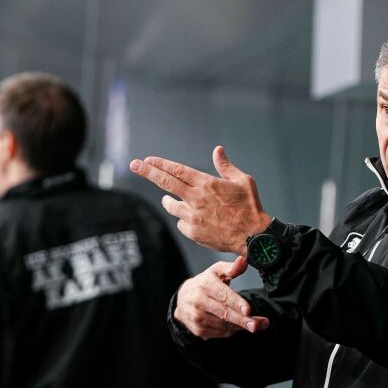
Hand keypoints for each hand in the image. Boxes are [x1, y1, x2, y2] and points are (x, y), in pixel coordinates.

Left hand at [129, 146, 271, 254]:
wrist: (253, 236)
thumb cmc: (250, 207)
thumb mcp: (242, 181)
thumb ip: (226, 166)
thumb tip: (217, 150)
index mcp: (206, 184)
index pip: (176, 170)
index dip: (160, 164)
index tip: (147, 160)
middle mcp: (195, 199)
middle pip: (165, 183)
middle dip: (147, 172)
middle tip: (134, 165)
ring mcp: (193, 217)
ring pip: (171, 206)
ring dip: (169, 201)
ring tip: (170, 200)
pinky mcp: (193, 232)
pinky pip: (181, 222)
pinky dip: (185, 219)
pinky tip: (195, 219)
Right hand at [174, 256, 269, 338]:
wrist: (182, 299)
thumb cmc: (204, 283)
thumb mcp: (216, 271)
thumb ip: (232, 268)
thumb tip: (243, 261)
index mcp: (206, 285)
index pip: (224, 295)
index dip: (237, 303)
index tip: (248, 310)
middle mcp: (199, 301)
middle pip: (224, 313)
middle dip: (242, 320)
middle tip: (256, 325)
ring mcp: (197, 317)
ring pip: (223, 325)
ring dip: (240, 327)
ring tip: (254, 325)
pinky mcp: (197, 329)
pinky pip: (219, 333)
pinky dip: (231, 331)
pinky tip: (238, 327)